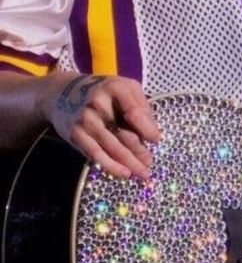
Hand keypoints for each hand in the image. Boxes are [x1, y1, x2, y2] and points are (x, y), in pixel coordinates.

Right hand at [40, 72, 159, 180]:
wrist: (64, 94)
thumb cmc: (103, 92)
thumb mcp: (124, 89)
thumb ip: (140, 106)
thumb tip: (153, 133)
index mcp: (115, 88)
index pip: (134, 111)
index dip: (147, 128)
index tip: (156, 140)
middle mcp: (99, 103)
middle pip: (124, 133)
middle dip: (140, 151)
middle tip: (150, 164)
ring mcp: (86, 120)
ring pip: (112, 147)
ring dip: (129, 163)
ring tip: (142, 174)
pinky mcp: (76, 134)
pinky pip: (96, 154)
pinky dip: (111, 166)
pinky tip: (124, 174)